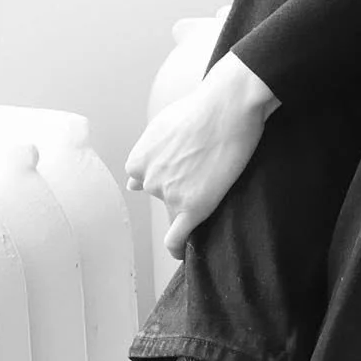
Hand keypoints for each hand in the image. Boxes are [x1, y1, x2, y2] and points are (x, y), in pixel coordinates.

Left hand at [125, 52, 278, 258]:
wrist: (228, 106)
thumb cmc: (200, 108)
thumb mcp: (161, 126)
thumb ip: (146, 156)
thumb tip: (132, 184)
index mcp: (137, 160)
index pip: (146, 180)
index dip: (167, 175)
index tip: (182, 172)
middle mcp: (148, 180)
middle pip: (162, 194)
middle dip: (180, 185)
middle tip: (206, 168)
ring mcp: (169, 195)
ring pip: (175, 210)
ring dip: (189, 203)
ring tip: (213, 183)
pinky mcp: (193, 206)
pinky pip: (177, 238)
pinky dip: (176, 249)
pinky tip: (181, 254)